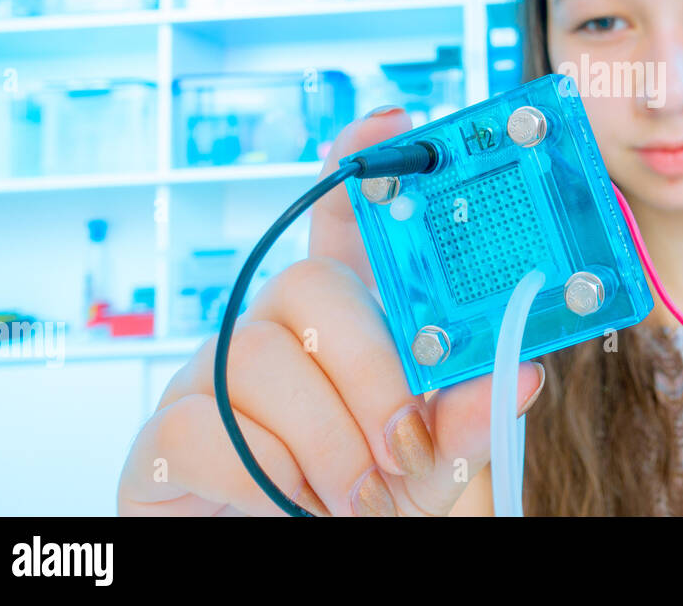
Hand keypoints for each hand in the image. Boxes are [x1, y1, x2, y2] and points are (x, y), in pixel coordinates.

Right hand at [118, 106, 544, 515]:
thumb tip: (520, 370)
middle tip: (405, 448)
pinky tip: (285, 506)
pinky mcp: (162, 433)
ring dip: (326, 441)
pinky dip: (262, 476)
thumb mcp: (428, 463)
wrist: (281, 561)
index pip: (341, 222)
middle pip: (311, 284)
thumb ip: (466, 418)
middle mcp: (273, 327)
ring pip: (256, 355)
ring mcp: (209, 374)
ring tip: (359, 499)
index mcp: (341, 323)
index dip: (359, 162)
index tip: (395, 122)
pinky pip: (200, 425)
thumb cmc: (358, 503)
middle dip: (372, 371)